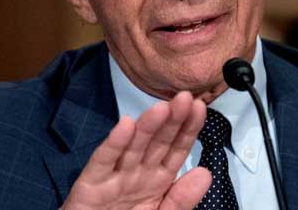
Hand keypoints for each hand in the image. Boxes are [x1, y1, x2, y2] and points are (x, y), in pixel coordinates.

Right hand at [60, 91, 210, 209]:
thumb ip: (182, 200)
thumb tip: (206, 173)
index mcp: (158, 179)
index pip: (176, 149)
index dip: (188, 128)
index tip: (200, 107)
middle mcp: (137, 172)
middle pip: (157, 142)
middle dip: (171, 120)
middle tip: (185, 98)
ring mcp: (114, 176)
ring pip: (133, 146)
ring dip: (147, 126)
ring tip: (162, 108)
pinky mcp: (91, 184)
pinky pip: (104, 161)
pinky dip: (114, 143)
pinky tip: (126, 125)